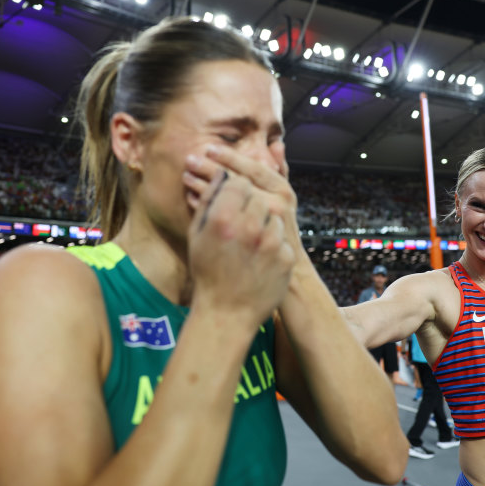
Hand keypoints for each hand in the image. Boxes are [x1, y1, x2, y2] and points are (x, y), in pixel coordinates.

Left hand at [183, 146, 301, 251]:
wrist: (284, 263)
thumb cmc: (280, 225)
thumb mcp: (283, 197)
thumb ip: (280, 171)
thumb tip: (277, 144)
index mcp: (282, 189)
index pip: (253, 168)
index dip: (230, 157)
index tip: (209, 149)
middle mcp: (275, 204)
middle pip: (238, 181)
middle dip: (212, 169)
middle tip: (190, 160)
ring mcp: (263, 222)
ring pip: (229, 199)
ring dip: (204, 186)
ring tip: (186, 177)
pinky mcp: (251, 237)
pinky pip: (223, 218)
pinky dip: (206, 206)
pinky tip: (192, 198)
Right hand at [188, 169, 295, 329]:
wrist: (227, 312)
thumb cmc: (208, 272)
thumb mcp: (198, 234)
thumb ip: (208, 199)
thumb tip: (219, 172)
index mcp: (223, 218)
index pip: (238, 181)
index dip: (234, 186)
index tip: (232, 194)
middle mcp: (250, 227)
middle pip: (257, 195)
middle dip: (249, 202)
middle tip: (240, 218)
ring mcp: (272, 243)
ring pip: (272, 214)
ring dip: (262, 221)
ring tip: (248, 242)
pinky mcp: (287, 257)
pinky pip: (280, 237)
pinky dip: (271, 241)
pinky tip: (258, 256)